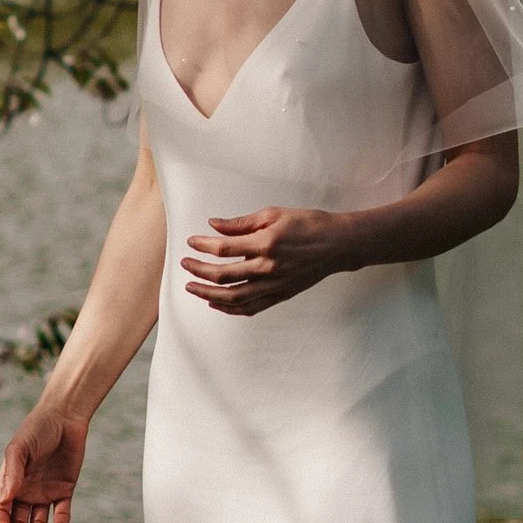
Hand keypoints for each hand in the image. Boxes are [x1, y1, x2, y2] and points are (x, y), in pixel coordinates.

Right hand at [0, 397, 90, 522]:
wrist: (64, 417)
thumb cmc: (36, 430)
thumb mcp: (20, 449)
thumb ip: (12, 473)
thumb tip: (4, 501)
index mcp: (9, 482)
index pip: (0, 511)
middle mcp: (25, 491)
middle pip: (18, 522)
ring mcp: (45, 493)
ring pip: (38, 522)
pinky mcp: (64, 491)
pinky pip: (61, 514)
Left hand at [181, 207, 353, 315]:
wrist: (338, 245)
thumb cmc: (309, 224)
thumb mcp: (274, 214)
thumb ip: (242, 223)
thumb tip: (214, 225)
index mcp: (266, 244)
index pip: (224, 248)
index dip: (202, 245)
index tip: (191, 242)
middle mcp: (268, 268)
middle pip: (224, 275)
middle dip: (199, 270)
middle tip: (184, 264)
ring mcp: (274, 285)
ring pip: (234, 297)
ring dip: (208, 293)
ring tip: (192, 287)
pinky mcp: (281, 295)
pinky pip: (251, 308)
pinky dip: (230, 308)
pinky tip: (216, 302)